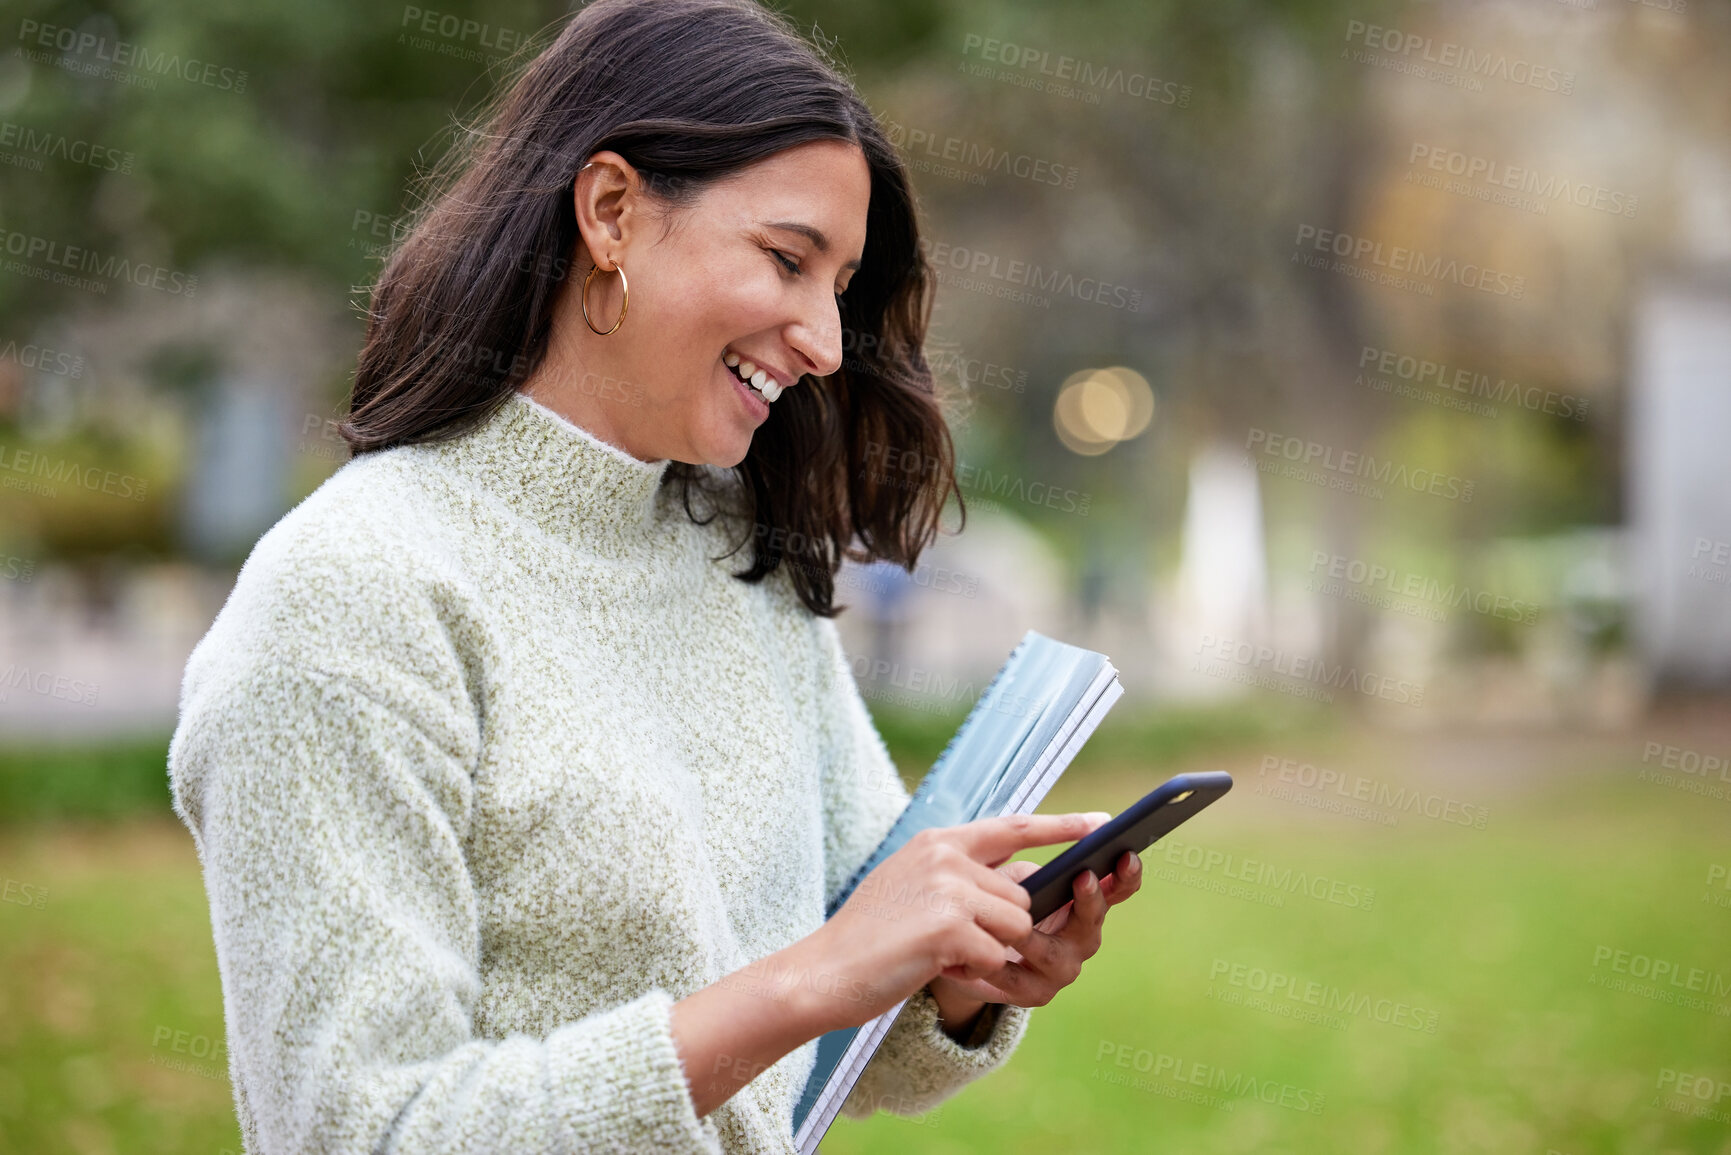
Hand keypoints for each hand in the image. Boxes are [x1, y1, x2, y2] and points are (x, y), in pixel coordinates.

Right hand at [797, 812, 1113, 1033]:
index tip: (1101, 824)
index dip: (1060, 826)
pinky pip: (994, 956)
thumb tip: (1022, 885)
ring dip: (986, 953)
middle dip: (998, 931)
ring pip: (1015, 927)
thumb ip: (960, 876)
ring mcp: (948, 886)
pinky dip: (971, 972)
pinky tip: (933, 965)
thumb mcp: (913, 887)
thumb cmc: (871, 938)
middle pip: (1020, 897)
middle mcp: (946, 855)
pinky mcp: (949, 923)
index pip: (1012, 827)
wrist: (824, 970)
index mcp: (939, 841)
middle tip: (948, 945)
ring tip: (937, 953)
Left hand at [927, 846, 1143, 1017]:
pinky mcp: (1033, 993)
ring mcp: (1060, 969)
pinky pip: (1018, 979)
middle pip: (1094, 921)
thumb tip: (1050, 848)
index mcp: (1083, 904)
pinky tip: (988, 950)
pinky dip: (1001, 965)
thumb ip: (1035, 868)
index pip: (1116, 889)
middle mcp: (1081, 939)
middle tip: (1083, 877)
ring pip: (1056, 955)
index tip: (1126, 854)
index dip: (1126, 874)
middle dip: (1089, 900)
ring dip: (1038, 938)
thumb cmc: (997, 901)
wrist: (968, 950)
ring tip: (1022, 925)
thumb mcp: (1015, 877)